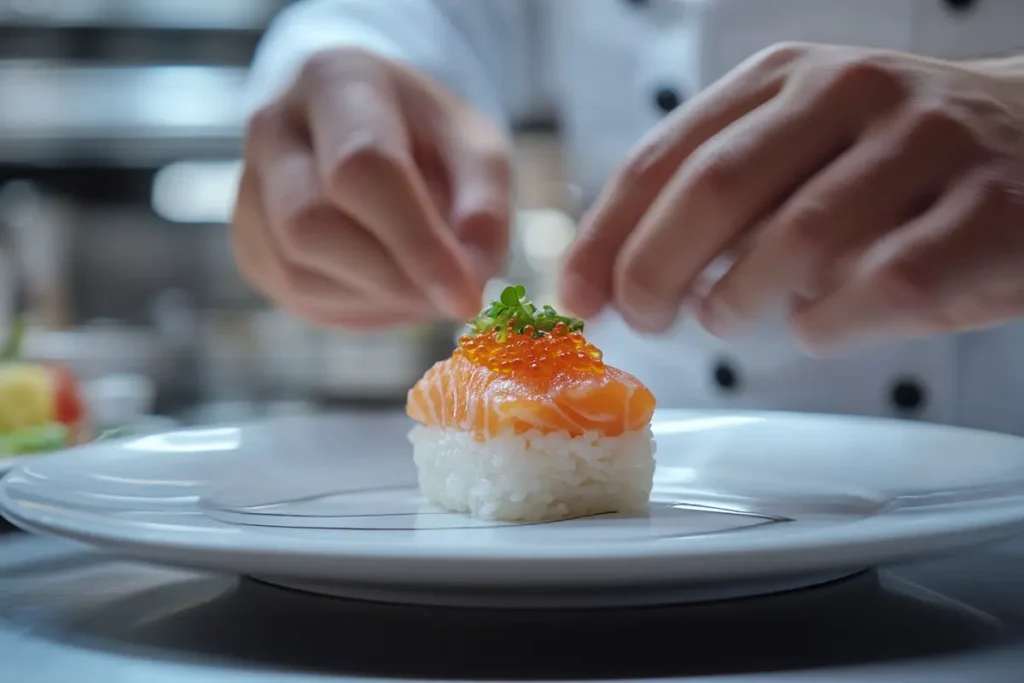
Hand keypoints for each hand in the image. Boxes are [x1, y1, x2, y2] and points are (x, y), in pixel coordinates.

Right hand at [232, 48, 510, 328]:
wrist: (374, 139)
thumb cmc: (428, 140)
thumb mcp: (476, 150)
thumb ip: (484, 205)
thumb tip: (473, 277)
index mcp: (335, 81)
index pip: (361, 168)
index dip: (416, 243)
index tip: (466, 297)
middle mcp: (273, 125)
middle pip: (311, 223)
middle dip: (392, 276)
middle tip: (449, 293)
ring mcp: (248, 186)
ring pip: (299, 271)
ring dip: (377, 296)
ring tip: (421, 278)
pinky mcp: (247, 240)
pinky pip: (294, 294)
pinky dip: (355, 305)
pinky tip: (385, 282)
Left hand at [560, 43, 1023, 352]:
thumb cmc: (895, 165)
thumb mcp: (798, 147)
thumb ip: (719, 193)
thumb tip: (615, 271)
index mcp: (785, 80)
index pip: (664, 157)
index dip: (606, 234)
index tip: (577, 294)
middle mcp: (851, 93)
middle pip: (713, 191)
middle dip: (655, 272)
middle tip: (644, 320)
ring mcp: (925, 144)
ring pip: (794, 241)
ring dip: (740, 302)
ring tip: (728, 320)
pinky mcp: (991, 210)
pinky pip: (882, 287)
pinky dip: (831, 322)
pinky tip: (817, 326)